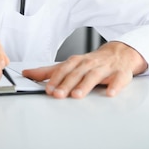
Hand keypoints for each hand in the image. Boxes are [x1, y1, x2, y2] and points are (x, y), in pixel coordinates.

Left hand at [22, 41, 147, 98]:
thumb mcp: (69, 64)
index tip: (47, 89)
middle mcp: (89, 63)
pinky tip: (110, 93)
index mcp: (77, 62)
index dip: (55, 79)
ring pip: (94, 76)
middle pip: (77, 73)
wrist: (119, 53)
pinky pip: (118, 79)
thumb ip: (48, 71)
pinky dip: (115, 86)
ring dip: (85, 85)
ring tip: (77, 95)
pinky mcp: (120, 73)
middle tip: (58, 95)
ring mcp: (105, 68)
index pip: (64, 69)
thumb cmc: (91, 61)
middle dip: (67, 84)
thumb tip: (28, 74)